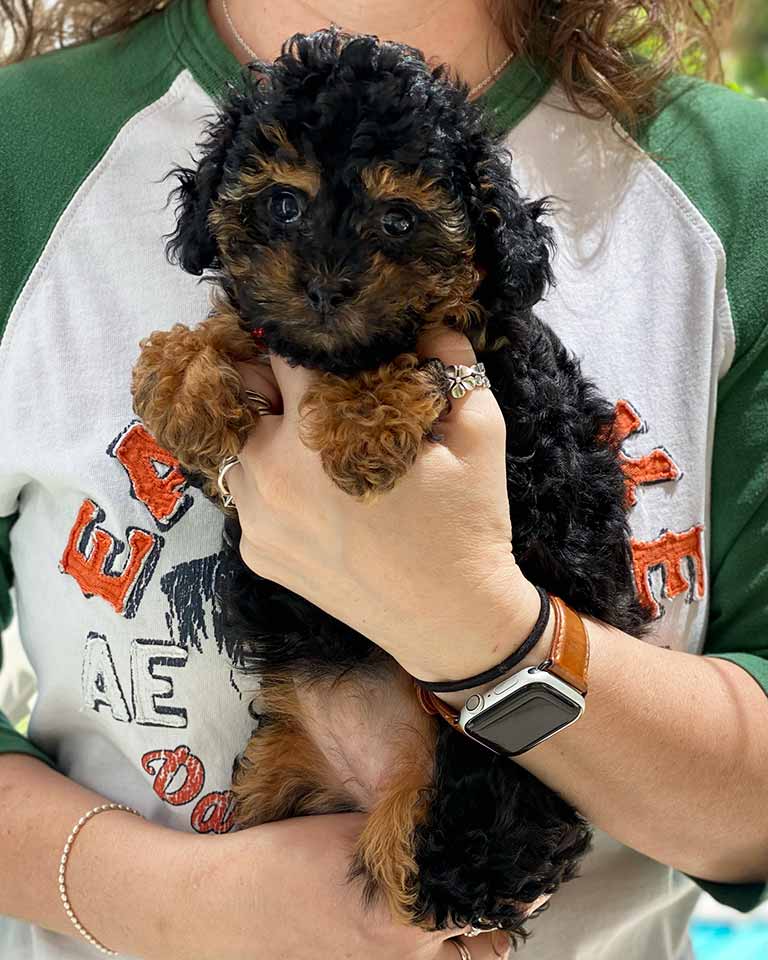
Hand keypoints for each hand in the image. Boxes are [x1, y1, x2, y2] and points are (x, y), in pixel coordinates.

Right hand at [183, 813, 511, 959]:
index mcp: (406, 919)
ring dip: (471, 940)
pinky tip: (427, 919)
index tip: (541, 868)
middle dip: (501, 916)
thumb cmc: (282, 862)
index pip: (489, 912)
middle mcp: (404, 958)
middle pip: (485, 949)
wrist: (223, 907)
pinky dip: (436, 950)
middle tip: (514, 883)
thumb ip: (404, 832)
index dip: (521, 889)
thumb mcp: (348, 832)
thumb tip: (446, 816)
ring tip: (475, 906)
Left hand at [226, 329, 541, 681]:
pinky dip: (268, 480)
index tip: (315, 333)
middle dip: (273, 378)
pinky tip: (311, 491)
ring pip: (236, 445)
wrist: (451, 620)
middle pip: (242, 392)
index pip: (280, 351)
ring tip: (309, 437)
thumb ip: (451, 363)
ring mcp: (256, 520)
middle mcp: (270, 475)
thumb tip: (427, 323)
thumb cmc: (467, 526)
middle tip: (310, 383)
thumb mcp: (478, 434)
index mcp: (316, 435)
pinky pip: (245, 495)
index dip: (300, 334)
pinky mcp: (255, 554)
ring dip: (264, 429)